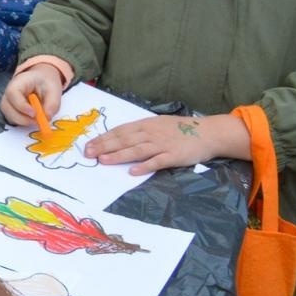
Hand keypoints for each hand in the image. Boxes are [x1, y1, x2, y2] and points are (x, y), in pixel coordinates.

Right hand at [0, 62, 65, 126]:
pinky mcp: (12, 111)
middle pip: (6, 107)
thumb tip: (47, 117)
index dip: (21, 105)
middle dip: (22, 118)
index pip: (12, 93)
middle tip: (37, 122)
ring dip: (23, 122)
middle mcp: (9, 93)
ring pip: (9, 115)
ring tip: (37, 120)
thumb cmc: (45, 83)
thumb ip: (52, 104)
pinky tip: (33, 120)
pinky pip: (13, 120)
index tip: (34, 114)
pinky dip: (23, 123)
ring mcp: (9, 102)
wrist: (42, 81)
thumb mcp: (54, 90)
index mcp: (18, 82)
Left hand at [84, 113, 250, 175]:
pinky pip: (157, 162)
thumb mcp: (157, 124)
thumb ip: (141, 131)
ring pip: (136, 150)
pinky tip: (133, 171)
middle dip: (104, 146)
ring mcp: (162, 144)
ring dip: (118, 155)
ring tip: (103, 160)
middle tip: (87, 153)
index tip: (89, 144)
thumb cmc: (180, 129)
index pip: (119, 131)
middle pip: (123, 140)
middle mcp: (151, 133)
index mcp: (145, 125)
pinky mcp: (173, 156)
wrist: (207, 133)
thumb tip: (120, 137)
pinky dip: (144, 166)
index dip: (103, 138)